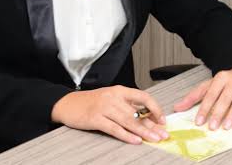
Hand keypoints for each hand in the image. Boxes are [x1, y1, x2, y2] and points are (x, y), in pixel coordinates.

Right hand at [51, 85, 168, 143]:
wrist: (68, 104)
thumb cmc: (91, 102)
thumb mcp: (111, 99)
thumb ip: (127, 106)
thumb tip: (148, 119)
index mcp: (119, 90)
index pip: (142, 96)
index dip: (155, 108)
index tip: (162, 119)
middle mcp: (112, 97)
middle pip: (137, 112)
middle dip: (152, 125)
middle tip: (163, 134)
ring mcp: (104, 107)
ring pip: (128, 121)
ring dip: (143, 131)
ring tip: (154, 139)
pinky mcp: (95, 118)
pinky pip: (114, 128)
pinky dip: (126, 135)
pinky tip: (135, 140)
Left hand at [174, 65, 231, 129]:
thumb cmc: (226, 81)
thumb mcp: (208, 85)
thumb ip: (193, 96)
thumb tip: (177, 108)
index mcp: (219, 78)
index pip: (209, 95)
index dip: (204, 109)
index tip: (199, 121)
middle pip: (223, 99)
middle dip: (217, 114)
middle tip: (212, 127)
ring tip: (226, 126)